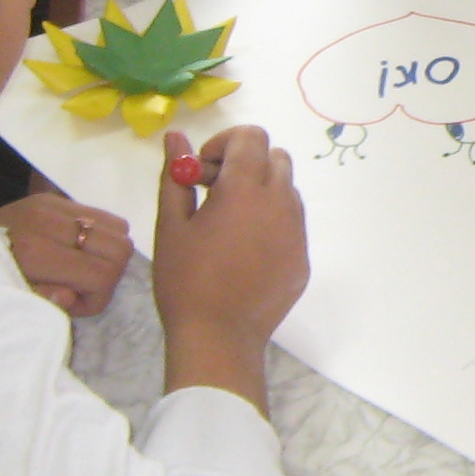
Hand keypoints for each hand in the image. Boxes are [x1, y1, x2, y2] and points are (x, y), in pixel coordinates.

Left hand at [0, 190, 131, 315]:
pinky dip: (101, 235)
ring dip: (107, 254)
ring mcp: (54, 205)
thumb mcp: (12, 300)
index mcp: (37, 253)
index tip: (75, 303)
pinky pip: (103, 214)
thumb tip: (71, 296)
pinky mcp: (53, 198)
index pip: (103, 273)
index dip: (98, 297)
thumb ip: (45, 300)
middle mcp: (50, 222)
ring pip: (119, 229)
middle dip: (108, 275)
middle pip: (120, 248)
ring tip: (80, 266)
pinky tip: (77, 248)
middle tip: (81, 285)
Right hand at [153, 126, 307, 402]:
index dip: (223, 144)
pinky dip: (270, 221)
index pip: (251, 137)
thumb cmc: (186, 280)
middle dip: (244, 163)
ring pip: (287, 189)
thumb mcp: (171, 225)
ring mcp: (297, 232)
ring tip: (227, 223)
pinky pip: (292, 223)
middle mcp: (280, 203)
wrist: (219, 338)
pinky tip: (243, 252)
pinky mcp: (303, 258)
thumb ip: (176, 175)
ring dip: (260, 190)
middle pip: (274, 157)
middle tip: (212, 193)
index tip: (201, 172)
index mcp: (245, 189)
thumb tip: (175, 137)